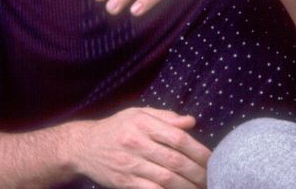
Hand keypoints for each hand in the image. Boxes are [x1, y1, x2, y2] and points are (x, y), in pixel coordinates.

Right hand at [72, 108, 208, 188]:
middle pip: (175, 160)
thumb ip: (165, 117)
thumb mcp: (137, 114)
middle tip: (211, 178)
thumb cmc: (116, 128)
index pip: (178, 137)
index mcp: (142, 123)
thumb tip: (191, 122)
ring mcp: (129, 164)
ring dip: (187, 186)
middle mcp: (136, 142)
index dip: (198, 150)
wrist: (83, 147)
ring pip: (166, 179)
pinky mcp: (123, 182)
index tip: (213, 160)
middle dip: (197, 172)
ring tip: (201, 188)